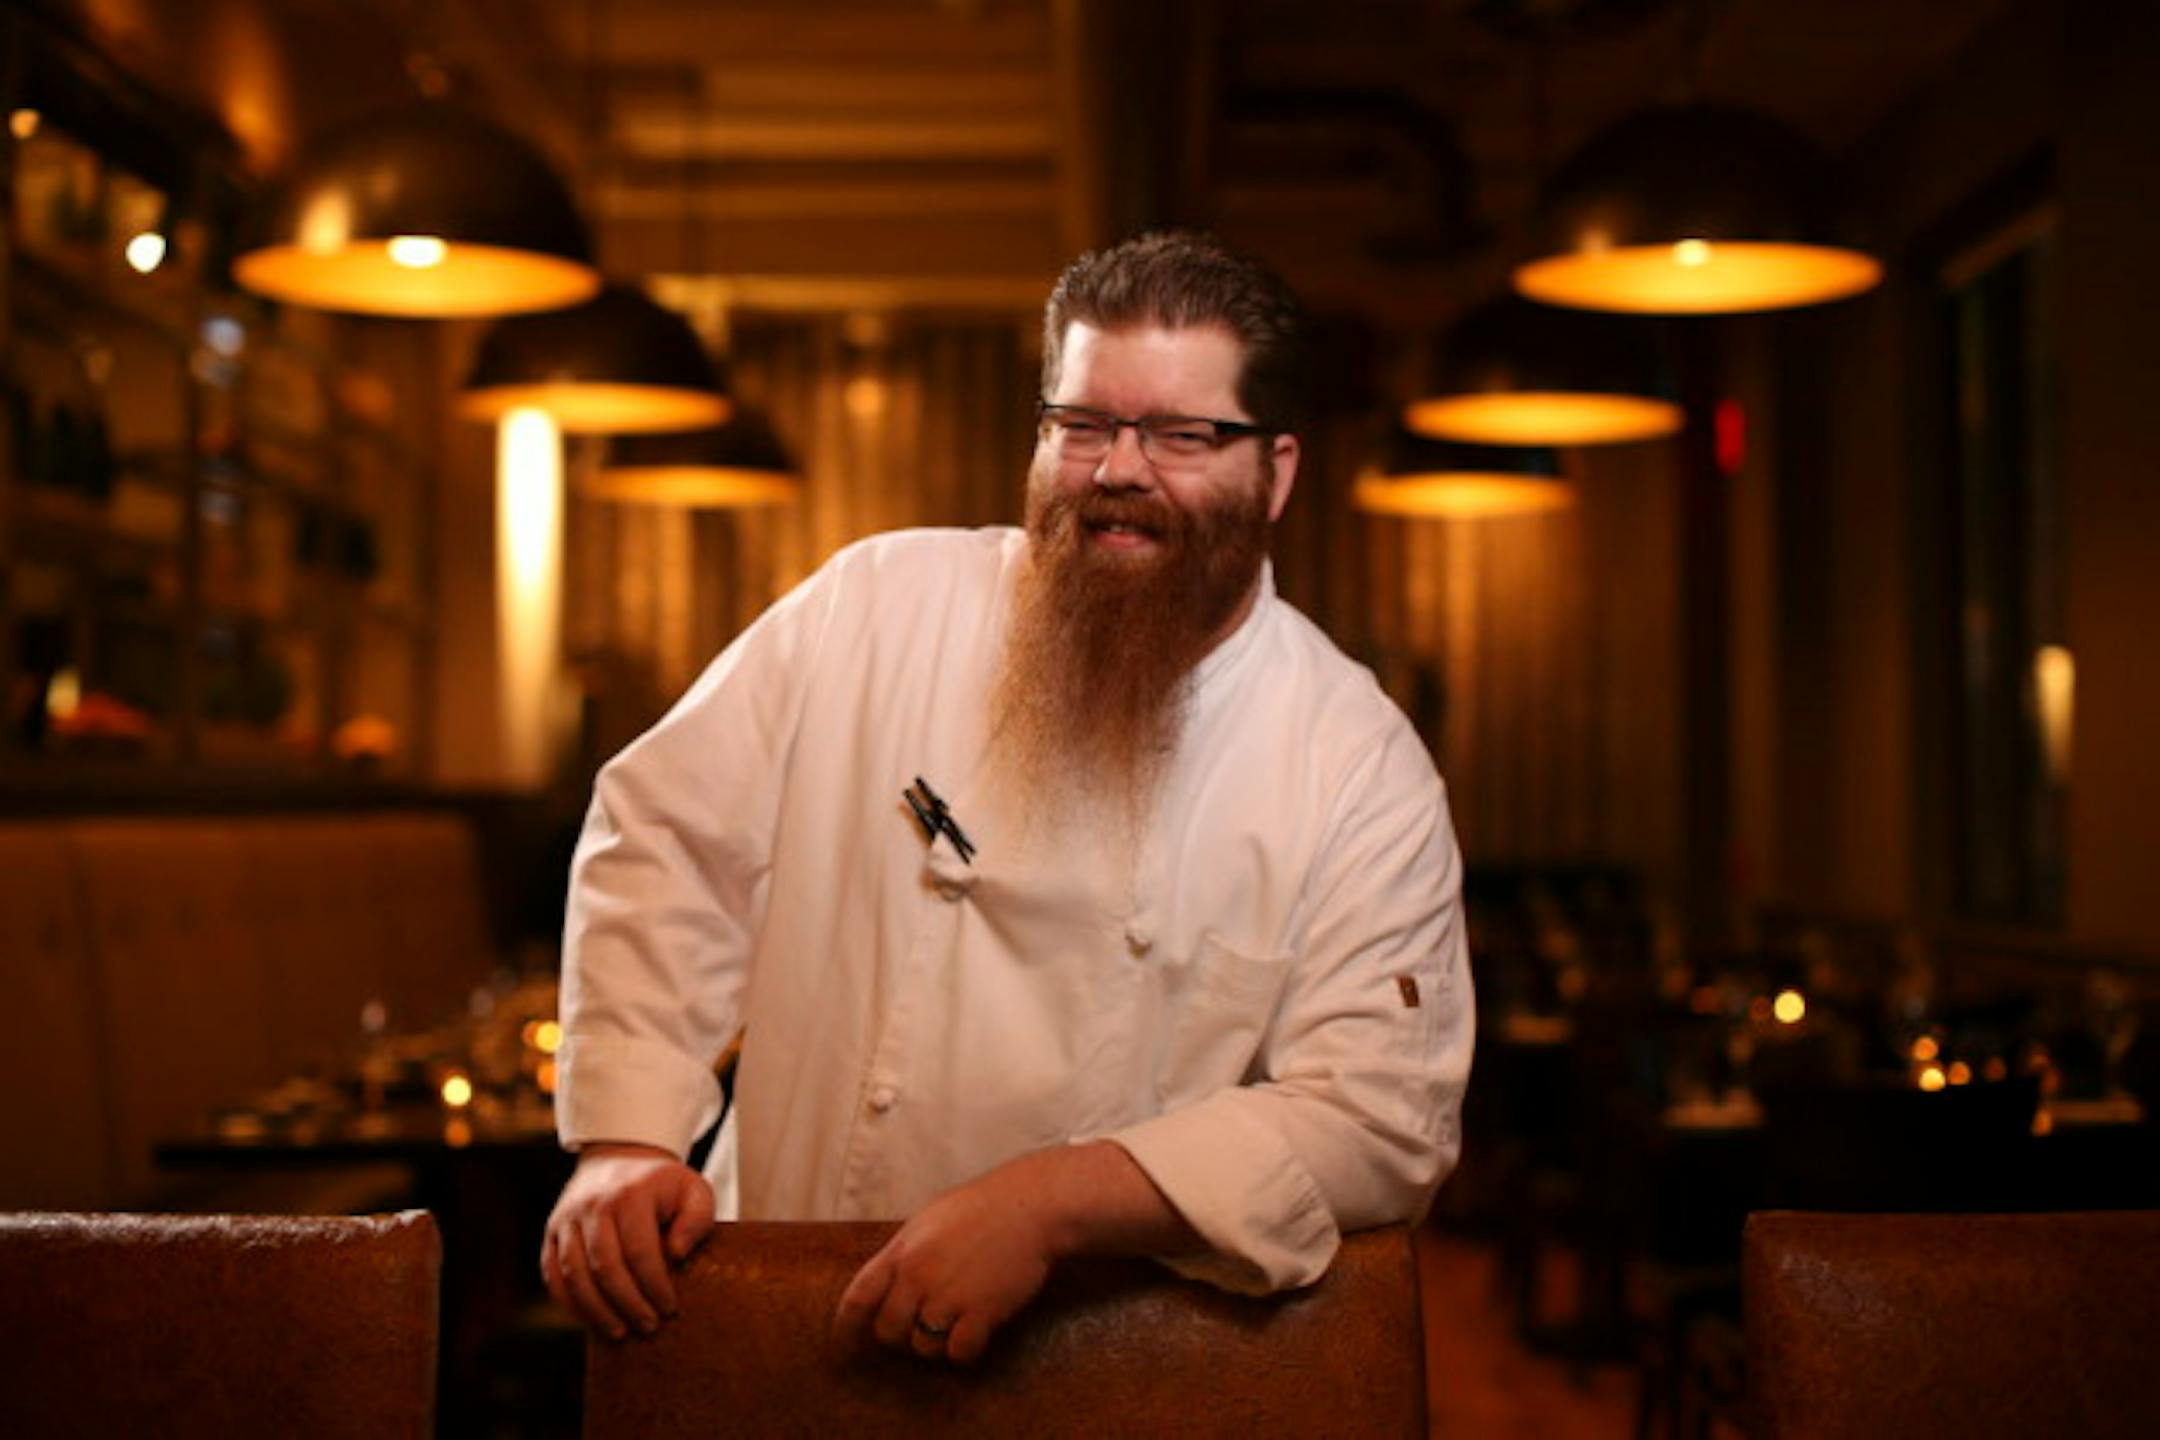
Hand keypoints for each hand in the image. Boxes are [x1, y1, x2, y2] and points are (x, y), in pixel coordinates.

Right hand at [542, 1142, 714, 1338]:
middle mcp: (592, 1205)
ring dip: (597, 1310)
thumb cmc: (662, 1184)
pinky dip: (570, 1303)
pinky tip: (592, 1320)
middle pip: (605, 1267)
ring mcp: (566, 1219)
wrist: (618, 1158)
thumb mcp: (693, 1190)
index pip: (640, 1251)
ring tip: (621, 1332)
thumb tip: (677, 1255)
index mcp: (630, 1194)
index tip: (670, 1308)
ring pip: (574, 1275)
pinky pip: (553, 1275)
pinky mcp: (551, 1233)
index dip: (654, 1285)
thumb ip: (697, 1219)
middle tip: (648, 1326)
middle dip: (628, 1303)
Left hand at [831, 1162, 1061, 1365]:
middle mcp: (917, 1277)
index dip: (844, 1329)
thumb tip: (890, 1281)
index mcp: (901, 1252)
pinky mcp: (980, 1313)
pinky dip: (965, 1351)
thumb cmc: (983, 1207)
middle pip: (888, 1332)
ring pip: (923, 1347)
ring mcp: (948, 1296)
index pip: (857, 1298)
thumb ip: (906, 1253)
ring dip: (936, 1343)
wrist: (1031, 1206)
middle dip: (900, 1337)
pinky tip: (976, 1333)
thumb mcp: (929, 1221)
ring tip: (955, 1322)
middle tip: (921, 1326)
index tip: (840, 1350)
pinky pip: (959, 1353)